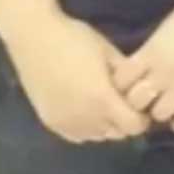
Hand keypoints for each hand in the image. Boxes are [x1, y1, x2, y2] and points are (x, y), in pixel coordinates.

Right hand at [12, 15, 148, 144]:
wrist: (33, 37)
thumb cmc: (74, 38)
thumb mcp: (108, 51)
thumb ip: (126, 75)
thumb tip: (139, 89)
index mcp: (103, 100)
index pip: (134, 127)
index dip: (141, 118)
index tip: (139, 105)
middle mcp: (85, 119)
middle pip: (117, 134)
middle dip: (123, 121)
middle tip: (120, 102)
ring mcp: (66, 123)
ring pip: (96, 136)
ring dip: (104, 125)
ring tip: (100, 103)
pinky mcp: (50, 122)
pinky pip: (76, 135)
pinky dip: (85, 127)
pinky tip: (82, 108)